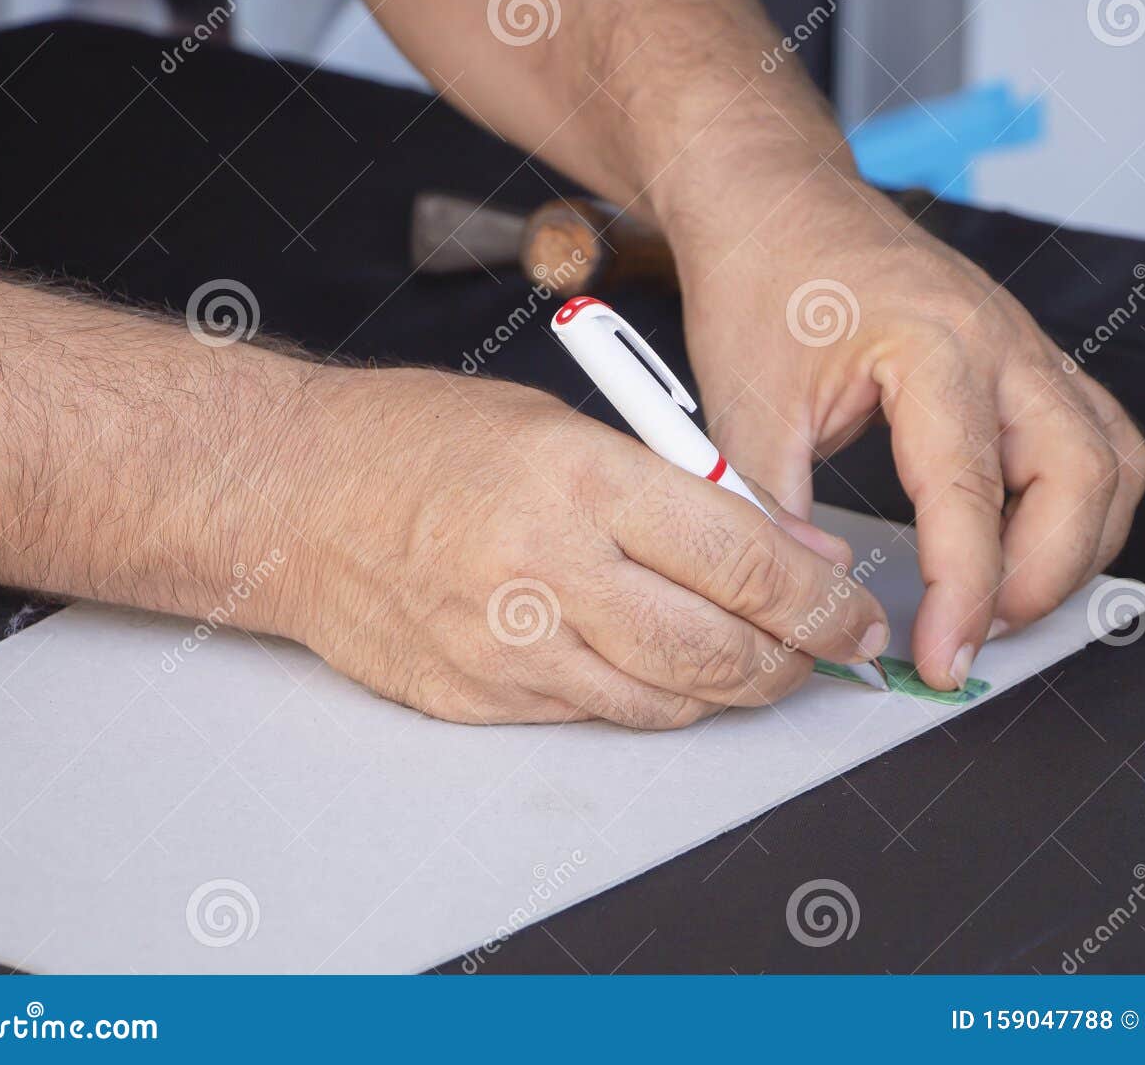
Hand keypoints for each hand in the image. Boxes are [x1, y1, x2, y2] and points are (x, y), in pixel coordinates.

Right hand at [276, 369, 889, 727]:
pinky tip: (671, 672)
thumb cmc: (423, 442)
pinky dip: (655, 701)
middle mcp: (547, 569)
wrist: (290, 497)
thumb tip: (788, 554)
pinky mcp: (481, 700)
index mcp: (580, 478)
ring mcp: (509, 647)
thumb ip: (679, 494)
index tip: (854, 613)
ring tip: (762, 664)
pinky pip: (601, 717)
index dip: (820, 599)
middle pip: (717, 648)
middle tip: (827, 652)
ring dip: (734, 690)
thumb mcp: (566, 428)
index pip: (742, 558)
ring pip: (669, 701)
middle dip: (796, 660)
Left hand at [677, 173, 1144, 691]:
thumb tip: (819, 599)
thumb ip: (775, 513)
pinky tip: (1028, 543)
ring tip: (1005, 599)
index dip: (965, 591)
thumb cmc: (761, 281)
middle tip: (978, 634)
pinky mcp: (1028, 361)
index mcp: (931, 343)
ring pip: (1113, 462)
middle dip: (1046, 578)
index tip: (943, 656)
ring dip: (1078, 546)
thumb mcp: (742, 407)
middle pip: (1085, 476)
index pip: (971, 492)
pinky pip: (1099, 440)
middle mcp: (1001, 341)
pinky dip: (1082, 507)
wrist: (776, 203)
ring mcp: (1027, 347)